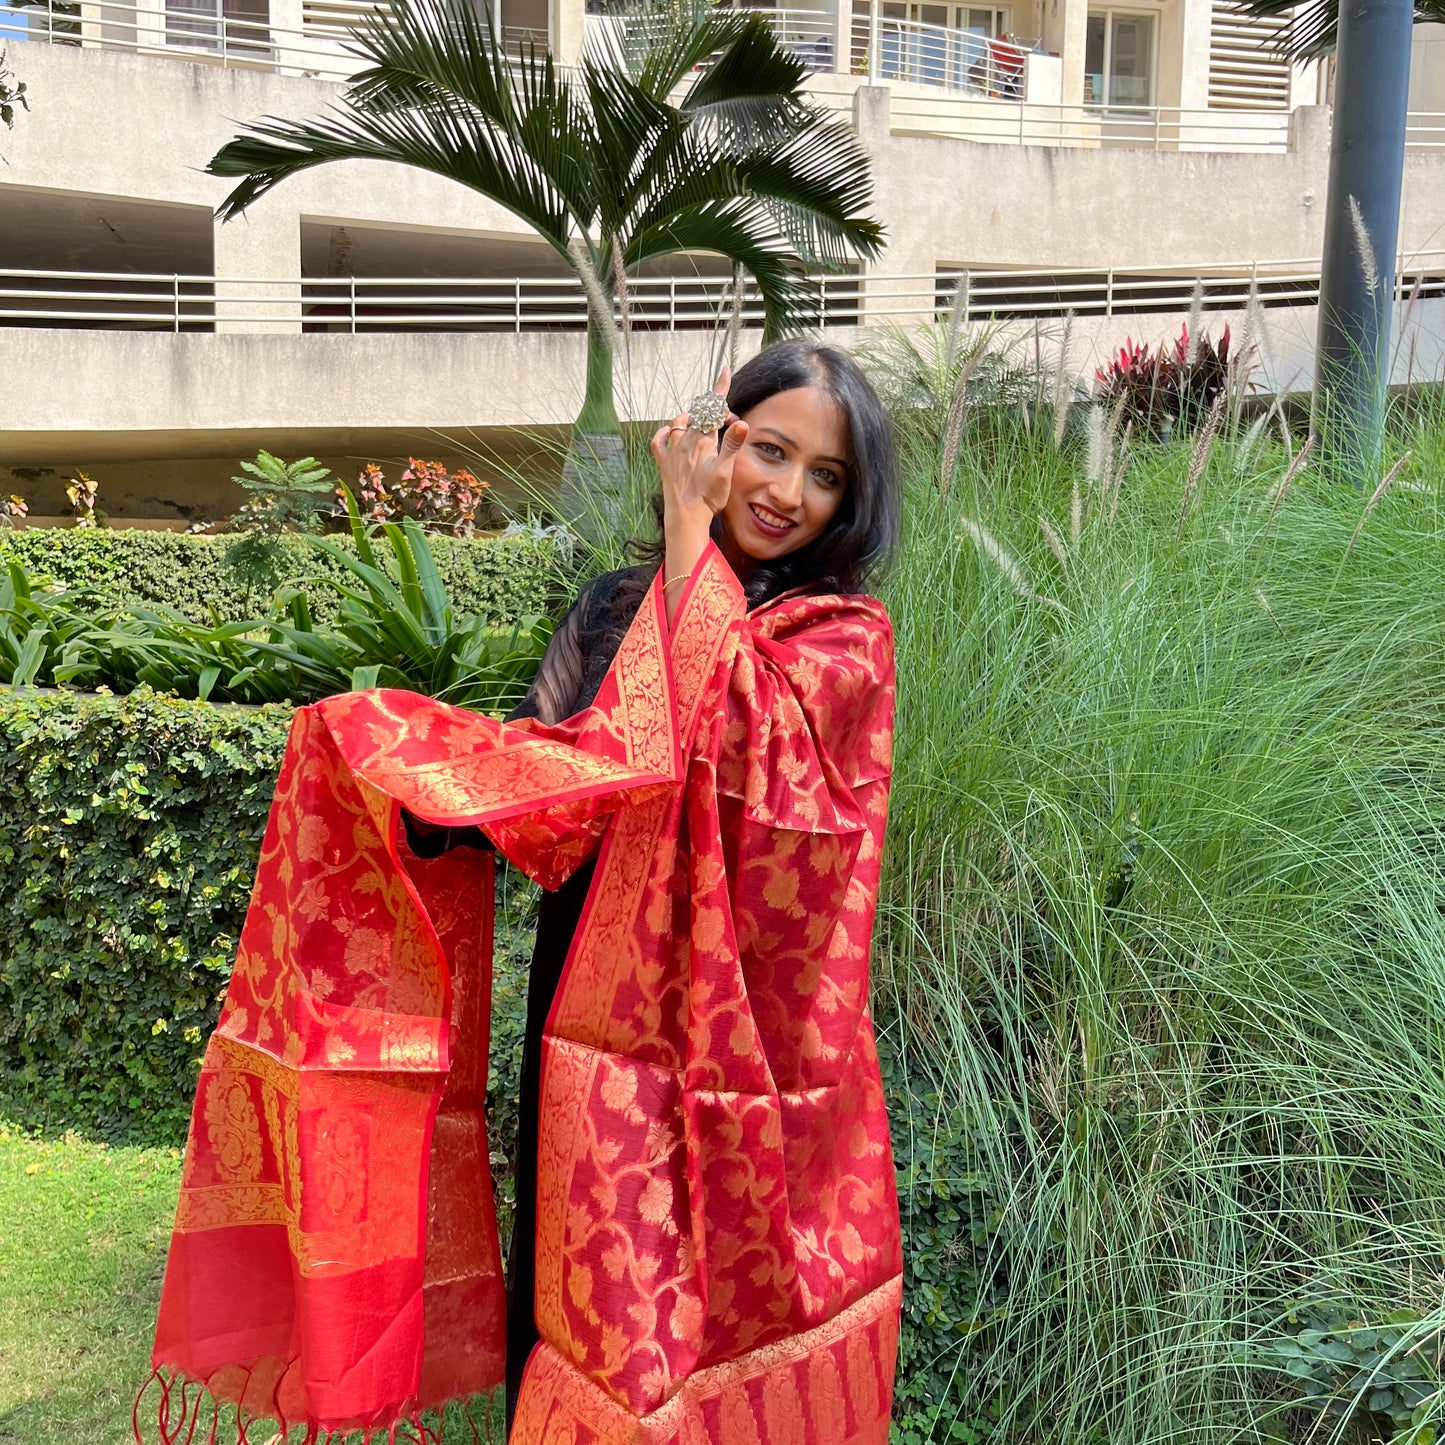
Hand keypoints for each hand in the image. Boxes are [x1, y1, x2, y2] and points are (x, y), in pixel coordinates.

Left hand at [649, 366, 748, 533]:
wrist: (686, 518)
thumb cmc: (708, 497)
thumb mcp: (726, 471)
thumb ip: (732, 445)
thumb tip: (741, 422)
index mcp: (703, 440)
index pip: (713, 408)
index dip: (720, 388)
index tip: (724, 370)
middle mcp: (685, 441)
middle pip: (699, 415)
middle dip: (714, 411)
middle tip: (728, 420)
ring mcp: (672, 451)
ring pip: (679, 423)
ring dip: (691, 418)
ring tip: (702, 424)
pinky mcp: (664, 463)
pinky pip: (659, 441)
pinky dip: (664, 432)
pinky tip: (669, 432)